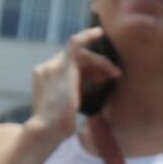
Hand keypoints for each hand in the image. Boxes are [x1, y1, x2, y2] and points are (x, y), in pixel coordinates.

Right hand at [28, 26, 120, 141]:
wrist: (48, 130)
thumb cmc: (60, 127)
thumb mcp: (70, 106)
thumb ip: (77, 93)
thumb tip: (94, 87)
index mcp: (46, 78)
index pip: (71, 67)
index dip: (90, 71)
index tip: (104, 76)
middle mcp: (46, 69)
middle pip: (78, 60)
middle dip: (99, 66)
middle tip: (115, 76)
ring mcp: (52, 66)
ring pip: (82, 55)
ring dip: (101, 63)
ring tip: (116, 74)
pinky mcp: (63, 66)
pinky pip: (76, 43)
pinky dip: (88, 36)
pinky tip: (100, 32)